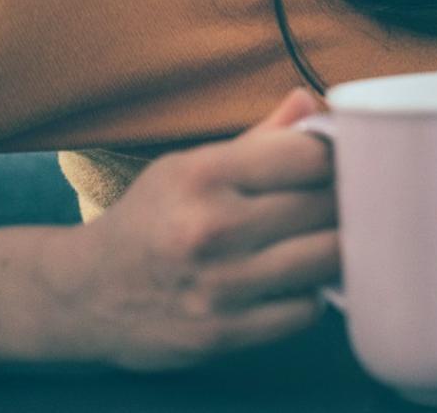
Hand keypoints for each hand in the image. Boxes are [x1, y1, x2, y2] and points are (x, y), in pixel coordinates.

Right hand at [46, 89, 338, 369]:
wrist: (80, 297)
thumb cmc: (148, 220)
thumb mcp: (188, 167)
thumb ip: (259, 139)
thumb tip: (314, 103)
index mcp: (204, 175)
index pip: (312, 156)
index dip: (342, 156)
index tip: (348, 162)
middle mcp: (211, 228)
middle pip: (328, 204)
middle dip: (351, 200)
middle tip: (356, 200)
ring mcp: (219, 286)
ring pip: (329, 257)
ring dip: (340, 247)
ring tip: (330, 237)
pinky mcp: (224, 334)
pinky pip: (306, 310)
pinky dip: (312, 294)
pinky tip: (297, 281)